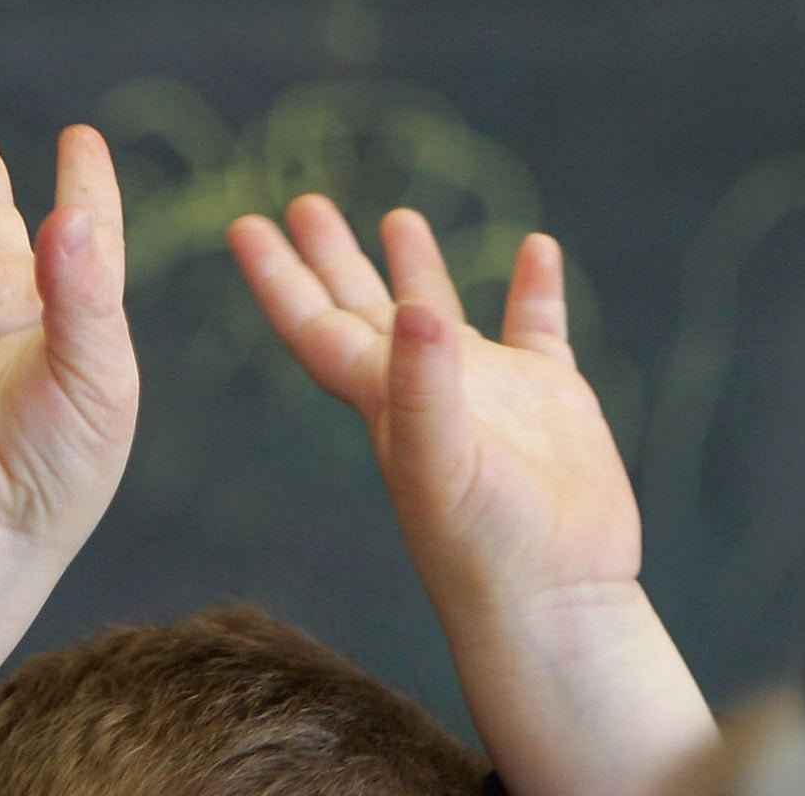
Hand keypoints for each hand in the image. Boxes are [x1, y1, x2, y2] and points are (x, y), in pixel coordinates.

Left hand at [231, 201, 713, 795]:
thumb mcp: (440, 468)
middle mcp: (428, 390)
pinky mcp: (552, 400)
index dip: (279, 278)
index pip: (318, 327)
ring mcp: (492, 393)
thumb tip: (416, 307)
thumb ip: (424, 387)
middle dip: (333, 258)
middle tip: (304, 203)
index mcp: (384, 403)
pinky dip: (536, 288)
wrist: (561, 601)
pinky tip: (538, 248)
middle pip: (366, 309)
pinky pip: (540, 327)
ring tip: (400, 215)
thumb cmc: (487, 551)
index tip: (244, 225)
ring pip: (443, 314)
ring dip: (419, 268)